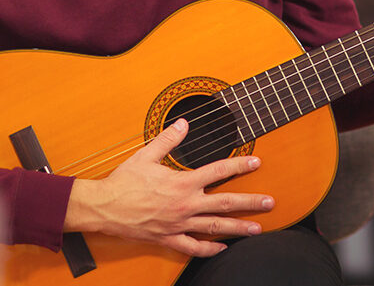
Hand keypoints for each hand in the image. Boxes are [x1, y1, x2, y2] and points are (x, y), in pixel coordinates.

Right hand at [65, 118, 274, 256]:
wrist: (103, 209)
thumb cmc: (123, 182)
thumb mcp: (146, 155)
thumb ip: (168, 139)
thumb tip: (184, 123)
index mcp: (182, 183)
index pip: (218, 171)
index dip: (239, 165)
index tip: (256, 162)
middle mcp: (185, 205)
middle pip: (225, 204)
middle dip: (250, 202)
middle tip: (270, 202)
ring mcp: (179, 224)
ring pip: (215, 228)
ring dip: (238, 228)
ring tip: (258, 229)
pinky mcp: (169, 239)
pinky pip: (193, 247)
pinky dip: (209, 249)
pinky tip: (222, 248)